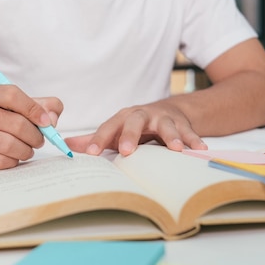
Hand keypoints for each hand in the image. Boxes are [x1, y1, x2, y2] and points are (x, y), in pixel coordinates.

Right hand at [0, 85, 62, 168]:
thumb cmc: (1, 119)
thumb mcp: (20, 106)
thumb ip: (44, 106)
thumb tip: (52, 119)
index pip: (13, 96)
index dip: (34, 109)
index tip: (46, 122)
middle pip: (16, 124)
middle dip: (35, 136)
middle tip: (39, 140)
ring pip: (9, 145)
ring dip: (26, 150)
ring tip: (28, 148)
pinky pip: (1, 161)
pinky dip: (14, 160)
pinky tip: (13, 156)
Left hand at [65, 99, 206, 155]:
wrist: (166, 111)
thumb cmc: (135, 126)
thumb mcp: (114, 130)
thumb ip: (92, 138)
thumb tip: (65, 143)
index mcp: (123, 118)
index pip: (108, 128)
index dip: (98, 140)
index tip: (90, 153)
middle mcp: (142, 115)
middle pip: (135, 122)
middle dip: (131, 136)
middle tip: (127, 151)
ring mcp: (163, 118)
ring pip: (167, 125)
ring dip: (172, 136)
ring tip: (176, 149)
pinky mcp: (181, 123)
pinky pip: (190, 132)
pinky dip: (194, 140)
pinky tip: (199, 150)